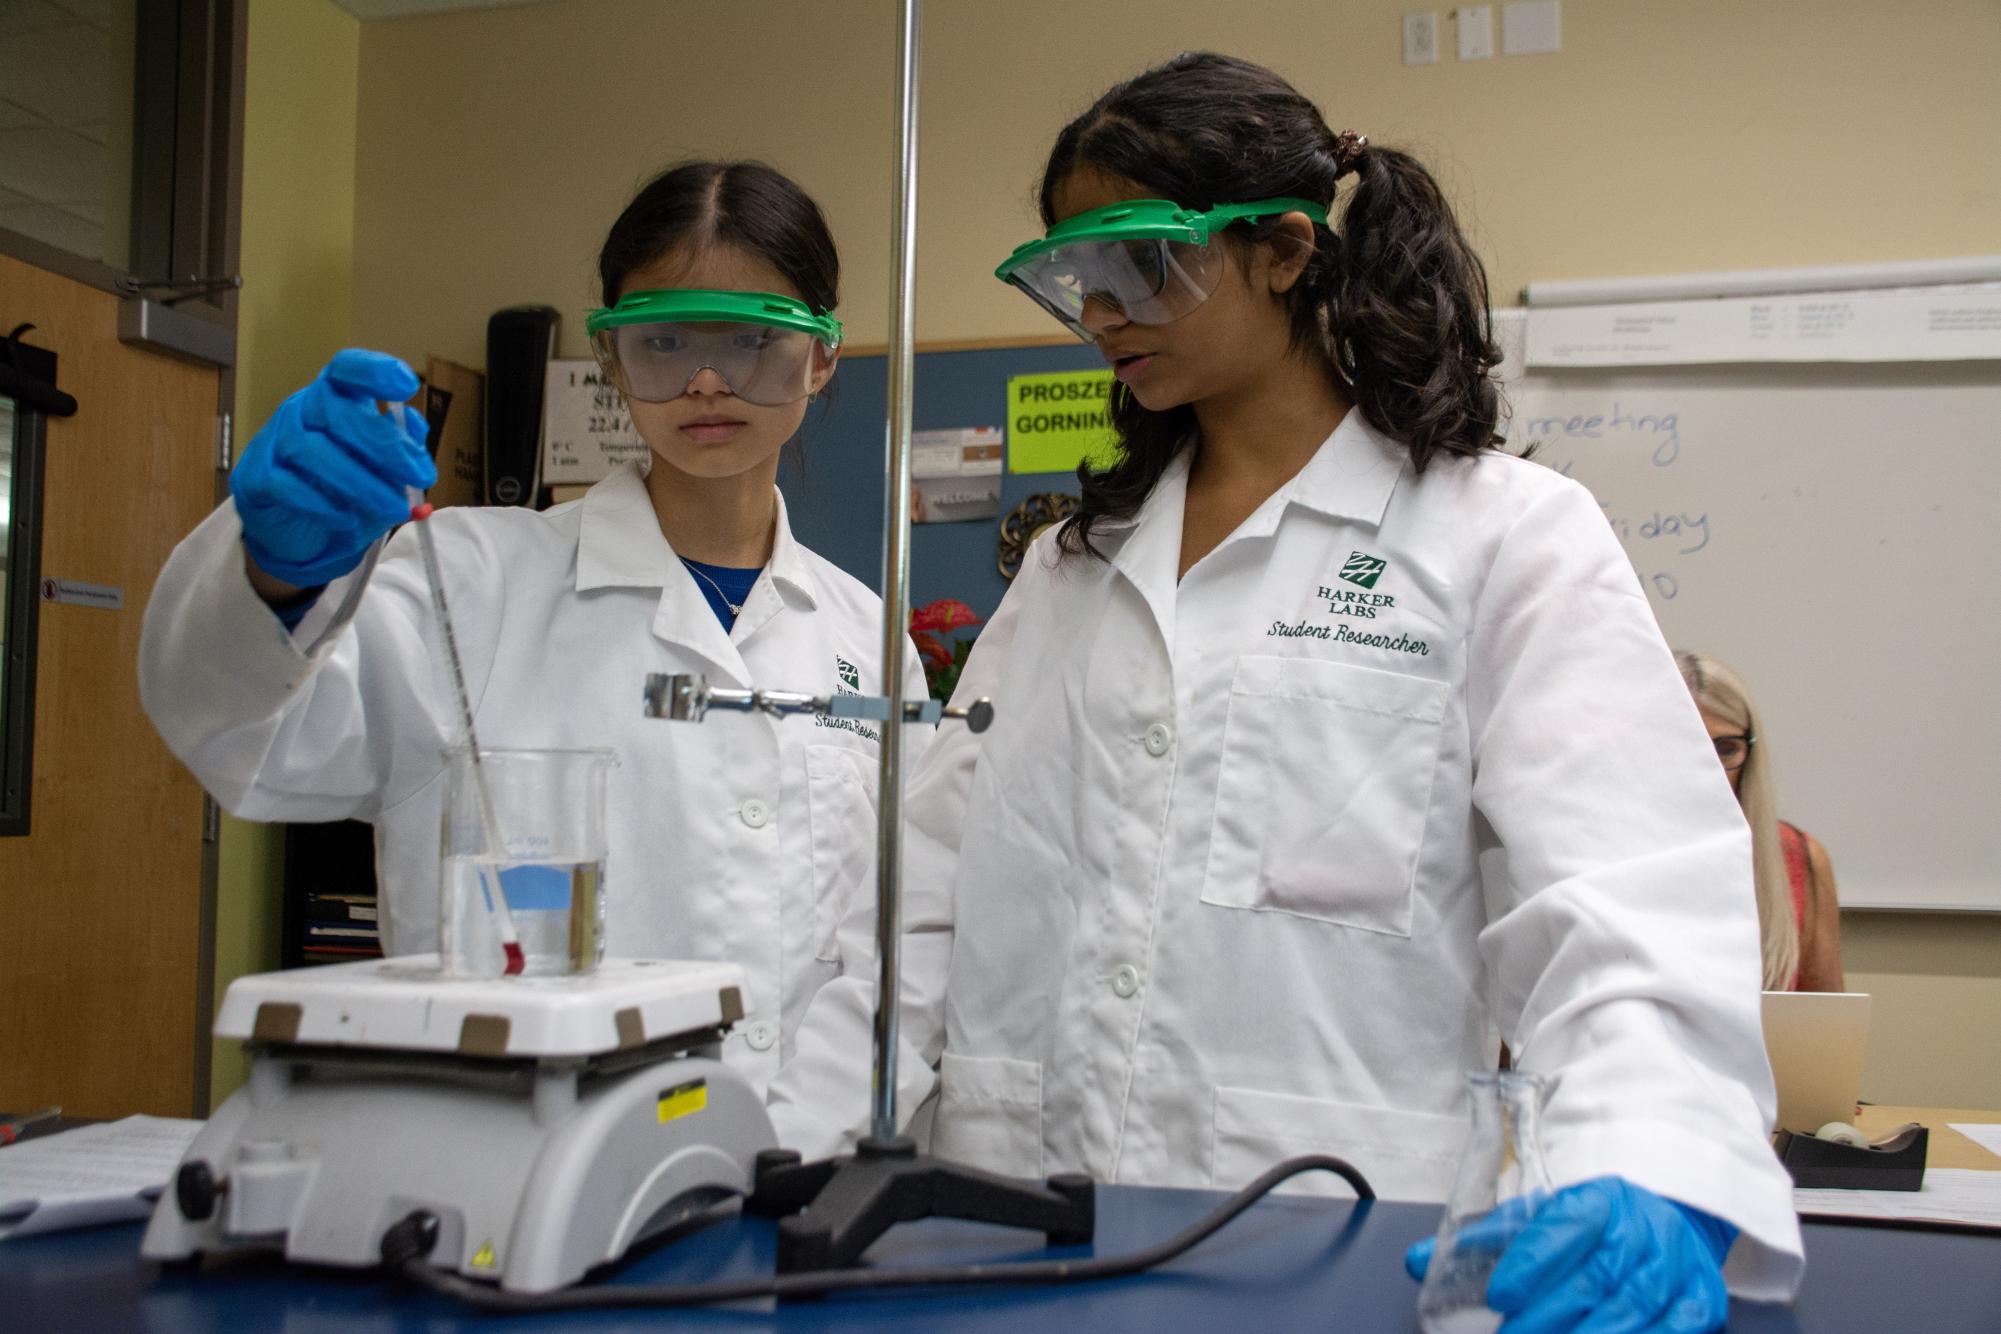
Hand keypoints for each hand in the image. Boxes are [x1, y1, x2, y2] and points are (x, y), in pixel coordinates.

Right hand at [230, 349, 433, 586]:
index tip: (407, 386)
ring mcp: (273, 442)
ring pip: (310, 449)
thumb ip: (402, 448)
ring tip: (395, 508)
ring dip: (360, 482)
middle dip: (384, 444)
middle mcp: (302, 411)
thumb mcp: (386, 473)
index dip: (374, 371)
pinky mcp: (254, 479)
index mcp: (336, 400)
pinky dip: (320, 504)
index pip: (346, 369)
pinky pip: (283, 484)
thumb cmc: (347, 493)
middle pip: (334, 410)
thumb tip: (415, 425)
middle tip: (421, 476)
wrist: (304, 535)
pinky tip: (346, 519)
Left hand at [1406, 1177, 1736, 1332]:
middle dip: (1548, 1317)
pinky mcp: (1702, 1304)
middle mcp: (1643, 1231)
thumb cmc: (1592, 1228)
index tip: (1501, 1294)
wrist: (1669, 1222)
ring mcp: (1676, 1269)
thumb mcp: (1539, 1220)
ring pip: (1632, 1312)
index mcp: (1599, 1200)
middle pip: (1594, 1280)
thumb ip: (1482, 1241)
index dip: (1533, 1262)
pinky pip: (1674, 1331)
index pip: (1566, 1226)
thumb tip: (1415, 1263)